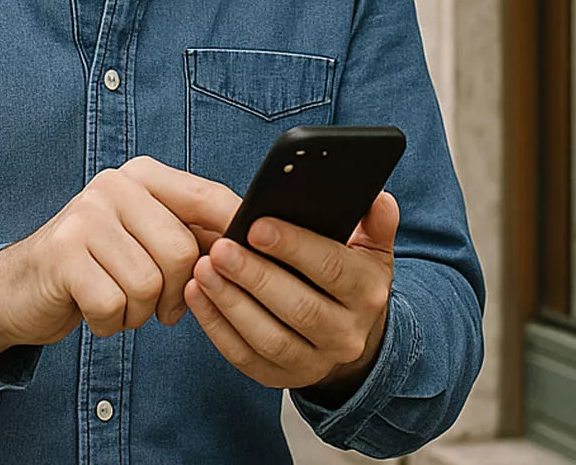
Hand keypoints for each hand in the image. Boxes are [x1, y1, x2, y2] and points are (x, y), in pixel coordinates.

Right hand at [0, 157, 239, 356]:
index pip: (208, 198)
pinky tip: (96, 312)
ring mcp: (84, 216)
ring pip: (148, 284)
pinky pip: (114, 304)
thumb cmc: (99, 266)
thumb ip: (194, 234)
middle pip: (181, 251)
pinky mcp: (62, 254)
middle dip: (176, 293)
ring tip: (121, 304)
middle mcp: (114, 185)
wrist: (22, 287)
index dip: (235, 233)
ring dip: (140, 312)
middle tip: (161, 307)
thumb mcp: (147, 239)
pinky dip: (111, 323)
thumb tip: (255, 240)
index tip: (248, 263)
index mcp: (142, 175)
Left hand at [183, 191, 397, 396]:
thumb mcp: (371, 250)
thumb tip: (377, 198)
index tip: (256, 225)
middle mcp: (346, 334)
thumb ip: (375, 222)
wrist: (351, 336)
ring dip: (230, 303)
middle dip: (255, 276)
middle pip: (299, 308)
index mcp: (367, 294)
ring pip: (269, 337)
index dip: (294, 247)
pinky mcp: (280, 378)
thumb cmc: (350, 280)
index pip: (332, 269)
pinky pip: (244, 356)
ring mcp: (314, 362)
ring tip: (203, 269)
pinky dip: (216, 327)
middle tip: (220, 248)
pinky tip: (197, 295)